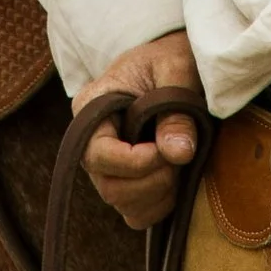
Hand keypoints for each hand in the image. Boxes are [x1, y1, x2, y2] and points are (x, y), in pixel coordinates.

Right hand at [74, 29, 202, 228]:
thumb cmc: (170, 57)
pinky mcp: (126, 181)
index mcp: (91, 107)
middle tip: (180, 155)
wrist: (174, 60)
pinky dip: (159, 206)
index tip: (166, 151)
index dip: (134, 161)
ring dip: (159, 193)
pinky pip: (136, 214)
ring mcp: (107, 166)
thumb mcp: (176, 69)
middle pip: (109, 187)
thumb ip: (175, 109)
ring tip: (179, 163)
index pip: (98, 154)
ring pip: (122, 204)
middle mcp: (90, 141)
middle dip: (152, 180)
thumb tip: (177, 152)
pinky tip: (176, 180)